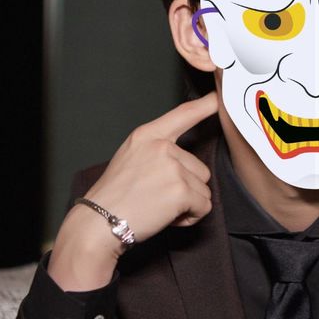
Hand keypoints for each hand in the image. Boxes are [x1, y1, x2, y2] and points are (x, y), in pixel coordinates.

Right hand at [48, 92, 218, 290]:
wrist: (98, 222)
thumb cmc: (114, 197)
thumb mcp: (131, 158)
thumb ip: (157, 151)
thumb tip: (182, 160)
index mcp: (148, 135)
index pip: (183, 115)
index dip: (205, 105)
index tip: (219, 97)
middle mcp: (162, 146)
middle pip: (200, 168)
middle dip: (186, 188)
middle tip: (158, 197)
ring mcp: (173, 167)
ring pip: (203, 189)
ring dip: (188, 203)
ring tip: (160, 207)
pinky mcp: (181, 190)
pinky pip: (204, 206)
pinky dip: (190, 217)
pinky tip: (167, 217)